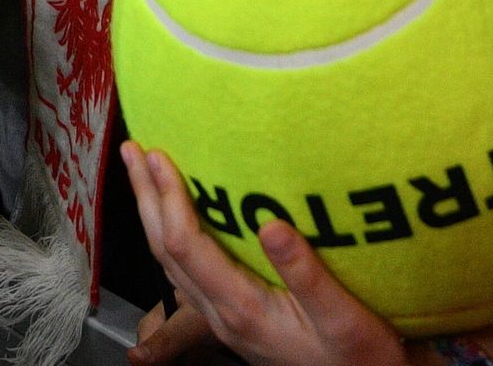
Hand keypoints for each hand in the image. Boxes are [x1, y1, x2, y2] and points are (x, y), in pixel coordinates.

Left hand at [121, 142, 408, 365]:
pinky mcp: (232, 316)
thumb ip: (308, 275)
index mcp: (242, 308)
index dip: (169, 197)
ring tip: (143, 170)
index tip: (158, 155)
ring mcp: (222, 318)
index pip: (186, 245)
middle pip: (165, 249)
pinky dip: (171, 233)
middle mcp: (221, 313)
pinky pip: (186, 270)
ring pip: (169, 260)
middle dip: (146, 196)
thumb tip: (271, 224)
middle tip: (132, 148)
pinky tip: (177, 214)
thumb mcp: (346, 319)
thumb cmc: (361, 356)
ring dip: (153, 212)